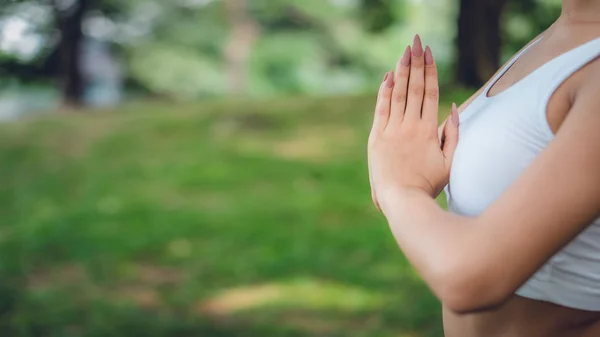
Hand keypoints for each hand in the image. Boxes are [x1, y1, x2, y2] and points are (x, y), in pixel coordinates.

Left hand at [368, 35, 459, 210]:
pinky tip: (388, 76)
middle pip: (415, 88)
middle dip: (416, 62)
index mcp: (428, 130)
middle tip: (417, 41)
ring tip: (405, 51)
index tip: (429, 53)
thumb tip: (454, 107)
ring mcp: (392, 130)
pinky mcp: (376, 137)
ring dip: (402, 71)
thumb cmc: (427, 184)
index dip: (430, 70)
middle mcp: (410, 126)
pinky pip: (381, 109)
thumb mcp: (449, 162)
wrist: (401, 200)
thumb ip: (453, 134)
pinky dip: (385, 91)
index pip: (430, 92)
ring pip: (398, 94)